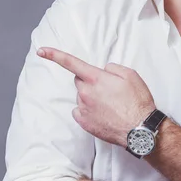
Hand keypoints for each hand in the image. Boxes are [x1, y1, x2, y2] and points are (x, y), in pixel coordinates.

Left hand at [37, 47, 155, 146]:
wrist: (139, 129)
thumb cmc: (137, 102)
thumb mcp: (131, 75)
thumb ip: (113, 68)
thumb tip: (104, 70)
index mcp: (96, 79)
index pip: (71, 63)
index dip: (54, 55)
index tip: (41, 51)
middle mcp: (86, 93)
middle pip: (79, 81)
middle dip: (90, 81)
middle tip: (108, 89)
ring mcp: (83, 108)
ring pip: (82, 96)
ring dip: (91, 97)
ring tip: (111, 105)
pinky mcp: (84, 122)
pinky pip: (80, 111)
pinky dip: (88, 110)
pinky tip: (103, 114)